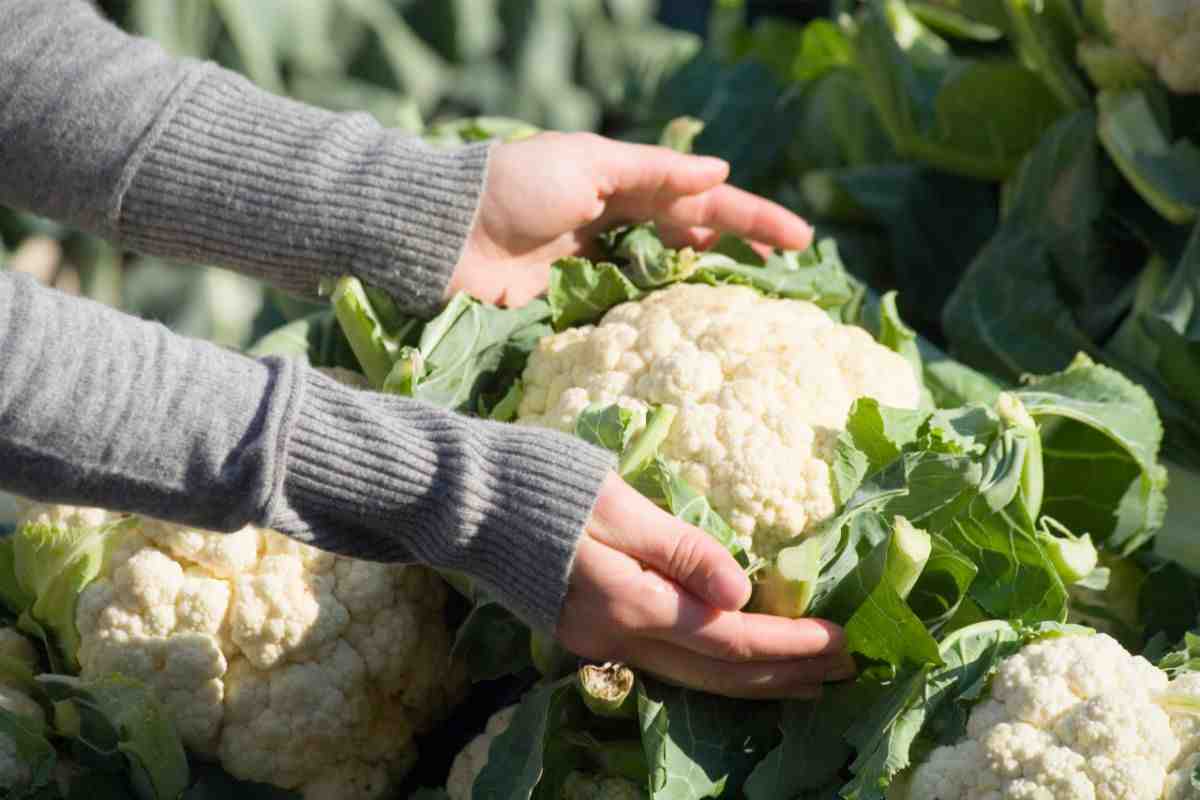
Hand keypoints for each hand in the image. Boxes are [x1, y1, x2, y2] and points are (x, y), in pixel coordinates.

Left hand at [448, 132, 814, 306]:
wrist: (444, 233)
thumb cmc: (515, 186)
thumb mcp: (589, 165)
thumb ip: (655, 171)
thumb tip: (720, 172)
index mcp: (623, 181)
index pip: (702, 198)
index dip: (752, 218)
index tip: (800, 240)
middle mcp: (617, 222)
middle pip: (693, 238)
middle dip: (740, 253)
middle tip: (788, 279)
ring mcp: (597, 265)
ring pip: (667, 276)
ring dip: (707, 287)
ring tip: (753, 310)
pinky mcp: (573, 303)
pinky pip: (629, 310)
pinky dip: (660, 317)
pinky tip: (689, 331)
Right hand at [557, 474, 854, 699]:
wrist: (465, 502)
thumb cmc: (542, 487)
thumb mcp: (617, 504)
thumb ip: (680, 549)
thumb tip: (742, 593)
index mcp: (628, 603)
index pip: (729, 639)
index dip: (790, 644)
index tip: (841, 639)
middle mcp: (616, 637)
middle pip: (718, 673)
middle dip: (786, 674)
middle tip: (847, 669)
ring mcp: (598, 642)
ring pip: (693, 679)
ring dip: (755, 681)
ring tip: (808, 681)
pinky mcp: (587, 632)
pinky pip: (668, 665)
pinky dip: (715, 668)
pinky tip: (738, 664)